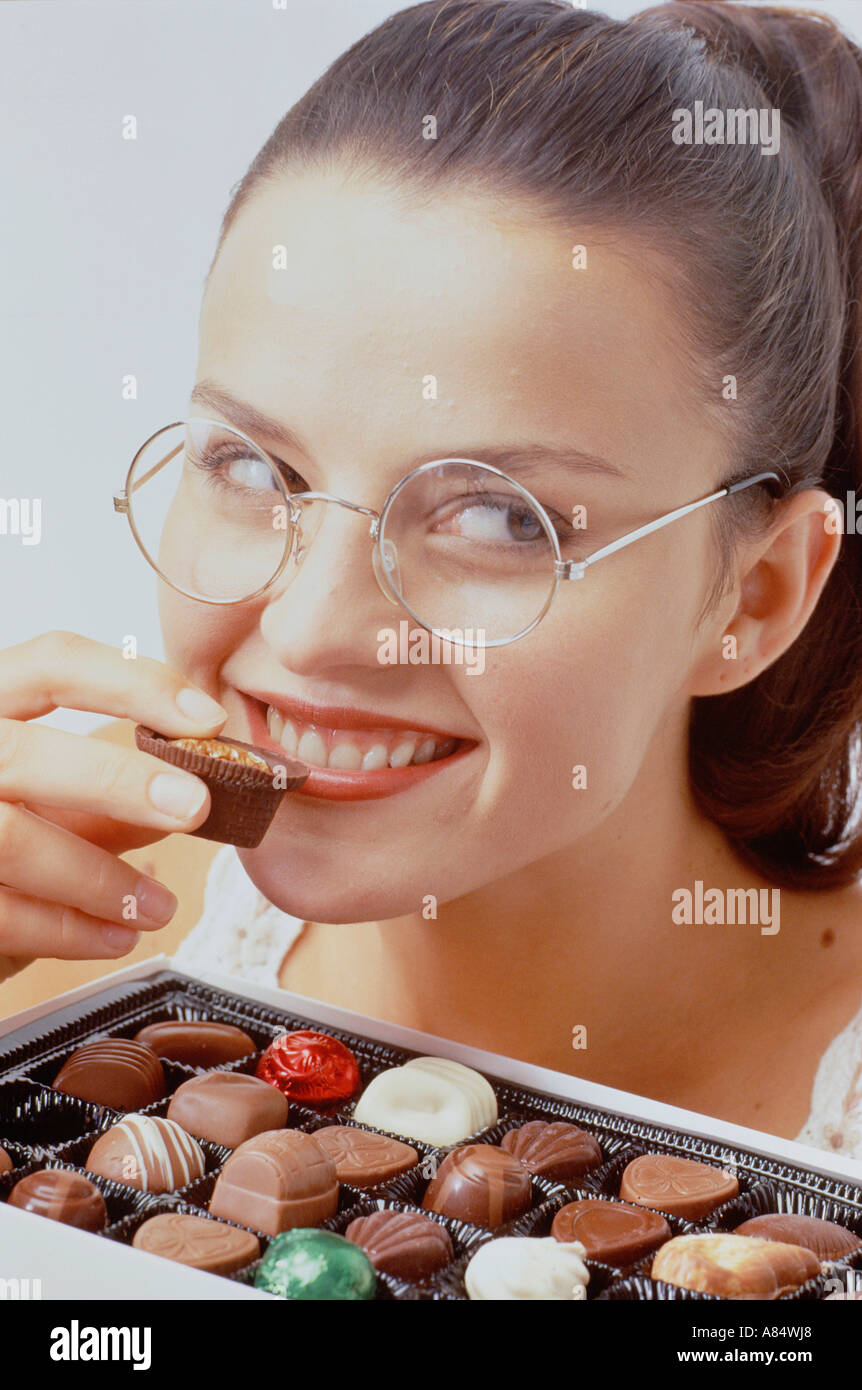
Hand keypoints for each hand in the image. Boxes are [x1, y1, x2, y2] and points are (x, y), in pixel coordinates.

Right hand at [0, 632, 225, 982]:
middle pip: (21, 753)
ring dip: (101, 880)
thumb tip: (193, 791)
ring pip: (13, 839)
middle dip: (116, 780)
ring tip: (160, 908)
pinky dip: (69, 931)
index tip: (207, 721)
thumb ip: (106, 798)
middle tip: (194, 807)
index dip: (133, 684)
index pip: (51, 664)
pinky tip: (117, 937)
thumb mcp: (49, 807)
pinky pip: (3, 914)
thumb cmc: (2, 843)